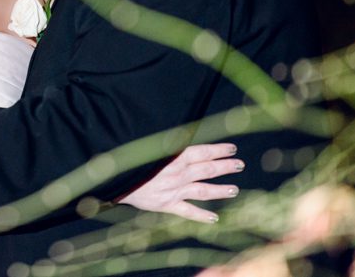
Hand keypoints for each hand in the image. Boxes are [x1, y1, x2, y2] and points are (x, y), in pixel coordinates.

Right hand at [116, 143, 243, 222]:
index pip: (202, 152)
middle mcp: (177, 174)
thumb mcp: (149, 145)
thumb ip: (168, 143)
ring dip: (219, 190)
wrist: (114, 178)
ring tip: (234, 189)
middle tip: (239, 165)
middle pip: (206, 170)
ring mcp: (173, 190)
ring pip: (202, 190)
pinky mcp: (165, 205)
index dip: (219, 150)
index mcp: (173, 157)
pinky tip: (214, 218)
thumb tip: (184, 135)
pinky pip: (187, 211)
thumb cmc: (131, 158)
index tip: (232, 148)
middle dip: (224, 167)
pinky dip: (201, 216)